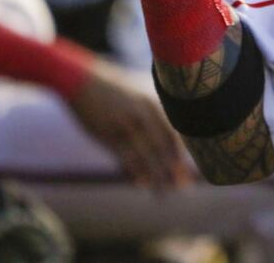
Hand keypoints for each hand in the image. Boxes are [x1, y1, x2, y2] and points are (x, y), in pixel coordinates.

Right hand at [68, 57, 190, 188]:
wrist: (82, 79)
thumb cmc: (112, 87)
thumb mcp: (139, 92)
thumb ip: (153, 109)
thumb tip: (167, 128)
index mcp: (154, 103)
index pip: (174, 133)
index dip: (183, 153)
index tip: (191, 169)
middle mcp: (144, 115)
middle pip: (164, 147)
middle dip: (175, 169)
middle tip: (185, 188)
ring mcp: (126, 126)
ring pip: (147, 156)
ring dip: (157, 176)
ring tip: (166, 193)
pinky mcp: (108, 134)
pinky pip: (125, 157)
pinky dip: (135, 171)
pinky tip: (142, 184)